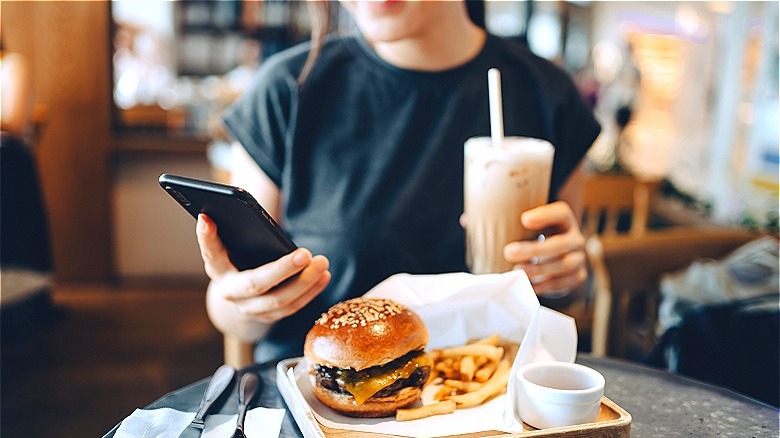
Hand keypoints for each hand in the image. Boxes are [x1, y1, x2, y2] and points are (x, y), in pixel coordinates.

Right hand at [196, 214, 330, 335]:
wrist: (240, 294)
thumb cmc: (239, 257)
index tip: (206, 218)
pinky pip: (293, 307)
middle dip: (282, 270)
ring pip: (280, 300)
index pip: (211, 252)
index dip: (207, 237)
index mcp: (217, 269)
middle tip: (305, 254)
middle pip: (256, 284)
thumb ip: (234, 229)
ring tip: (322, 262)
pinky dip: (311, 291)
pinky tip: (325, 275)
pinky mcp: (269, 317)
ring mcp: (250, 309)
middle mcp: (230, 293)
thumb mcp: (233, 245)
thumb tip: (231, 207)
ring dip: (305, 282)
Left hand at [503, 201, 586, 295]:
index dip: (545, 215)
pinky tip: (527, 284)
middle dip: (533, 249)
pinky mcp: (577, 277)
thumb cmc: (540, 237)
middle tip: (508, 252)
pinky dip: (542, 285)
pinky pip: (560, 283)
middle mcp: (575, 238)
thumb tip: (473, 221)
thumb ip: (513, 223)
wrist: (564, 259)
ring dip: (538, 269)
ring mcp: (578, 259)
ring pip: (562, 265)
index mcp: (564, 220)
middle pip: (559, 244)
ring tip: (517, 270)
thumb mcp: (534, 227)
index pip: (561, 213)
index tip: (524, 219)